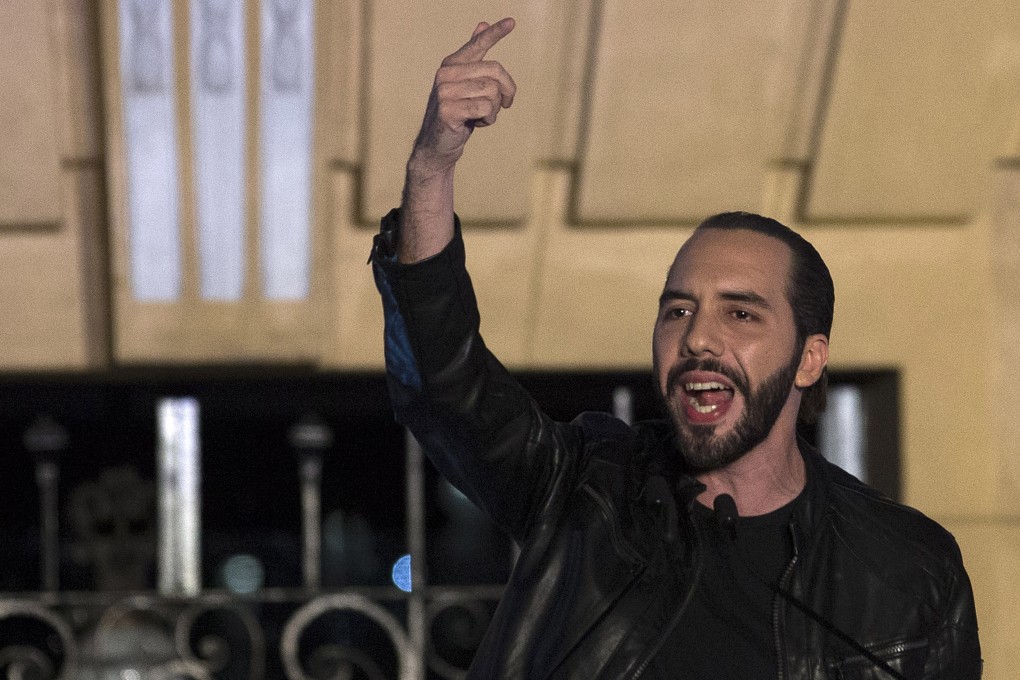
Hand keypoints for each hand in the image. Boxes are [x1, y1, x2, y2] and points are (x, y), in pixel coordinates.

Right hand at [409, 18, 516, 177]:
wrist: (438, 146)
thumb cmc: (458, 115)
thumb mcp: (468, 86)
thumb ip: (474, 59)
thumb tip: (482, 23)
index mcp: (451, 64)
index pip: (477, 45)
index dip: (495, 33)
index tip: (512, 21)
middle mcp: (445, 74)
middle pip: (495, 70)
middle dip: (506, 90)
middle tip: (505, 104)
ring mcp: (444, 91)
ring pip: (492, 91)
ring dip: (495, 109)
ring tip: (482, 116)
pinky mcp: (447, 110)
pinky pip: (485, 108)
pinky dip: (488, 119)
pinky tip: (476, 124)